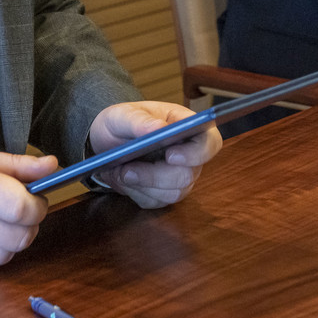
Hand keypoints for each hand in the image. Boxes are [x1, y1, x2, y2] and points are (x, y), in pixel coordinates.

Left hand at [87, 101, 221, 209]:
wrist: (106, 144)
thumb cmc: (120, 123)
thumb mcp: (121, 115)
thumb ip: (138, 120)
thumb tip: (158, 128)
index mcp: (186, 125)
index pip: (210, 142)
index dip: (197, 152)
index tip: (170, 155)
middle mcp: (189, 154)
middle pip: (188, 174)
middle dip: (155, 175)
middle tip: (127, 170)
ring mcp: (180, 175)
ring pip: (173, 193)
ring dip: (143, 185)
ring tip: (119, 172)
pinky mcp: (166, 193)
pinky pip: (157, 202)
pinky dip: (136, 193)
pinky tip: (122, 179)